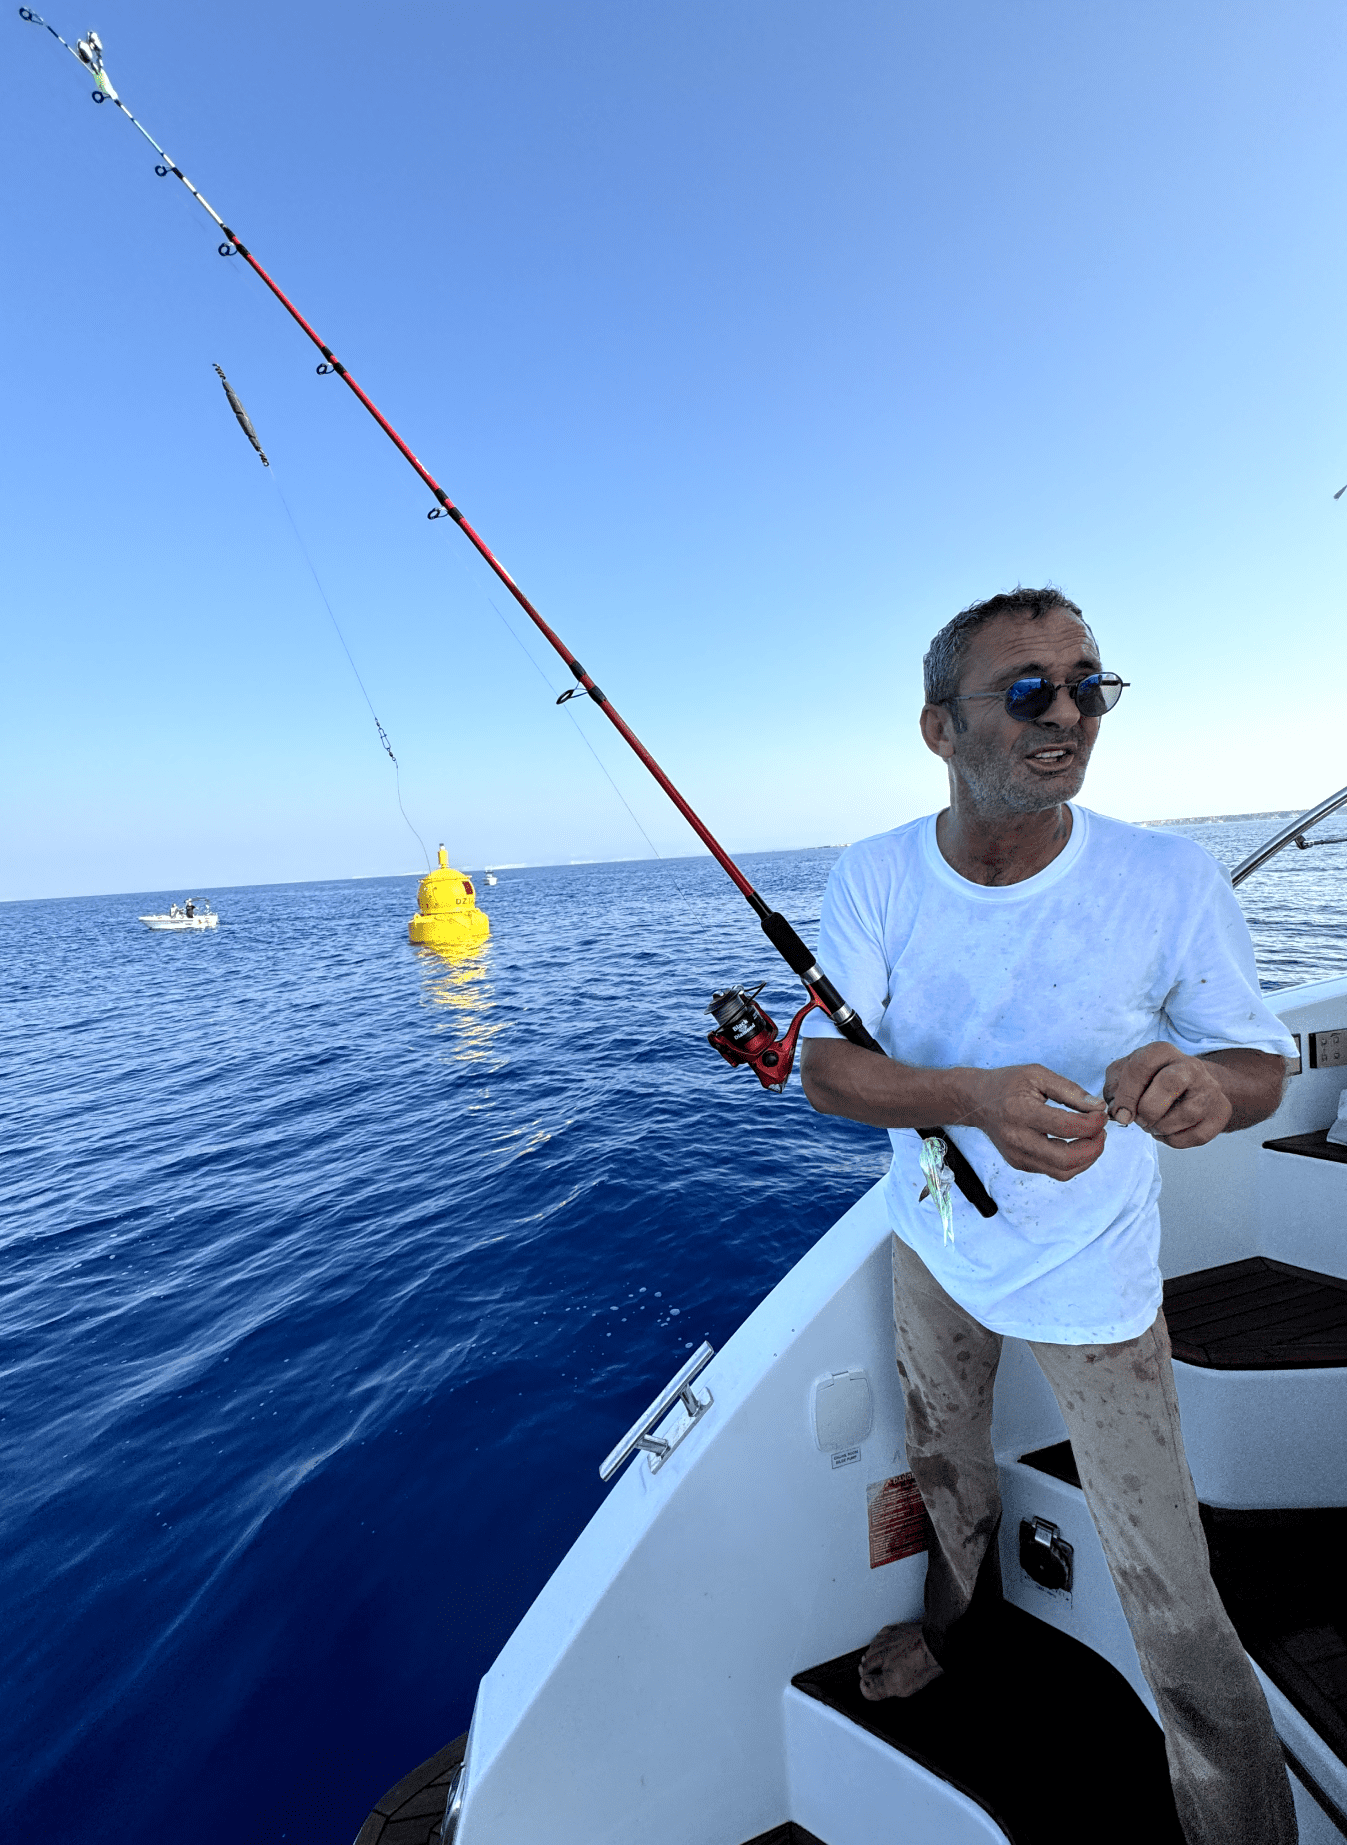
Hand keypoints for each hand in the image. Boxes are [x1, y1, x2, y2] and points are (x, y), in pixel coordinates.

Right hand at [961, 1065, 1107, 1180]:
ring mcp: (1016, 1156)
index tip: (1101, 1115)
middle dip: (1093, 1149)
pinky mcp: (1019, 1164)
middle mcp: (1016, 1139)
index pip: (1066, 1127)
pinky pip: (1053, 1171)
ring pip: (1062, 1171)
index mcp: (1020, 1112)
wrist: (976, 1101)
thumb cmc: (1007, 1084)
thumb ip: (1070, 1091)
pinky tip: (1077, 1144)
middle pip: (1065, 1159)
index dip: (1092, 1124)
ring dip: (1086, 1159)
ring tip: (1094, 1139)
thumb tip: (1098, 1107)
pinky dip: (1072, 1161)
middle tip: (1102, 1133)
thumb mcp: (1038, 1075)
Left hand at [1103, 1043, 1231, 1146]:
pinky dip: (1175, 1140)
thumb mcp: (1125, 1074)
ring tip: (1152, 1125)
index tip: (1121, 1114)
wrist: (1191, 1085)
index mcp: (1162, 1051)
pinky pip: (1197, 1135)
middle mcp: (1190, 1065)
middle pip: (1169, 1084)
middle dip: (1148, 1110)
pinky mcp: (1221, 1111)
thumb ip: (1114, 1088)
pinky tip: (1167, 1131)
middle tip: (1139, 1120)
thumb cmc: (1150, 1080)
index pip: (1141, 1067)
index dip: (1126, 1095)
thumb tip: (1119, 1112)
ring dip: (1161, 1128)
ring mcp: (1210, 1088)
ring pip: (1186, 1114)